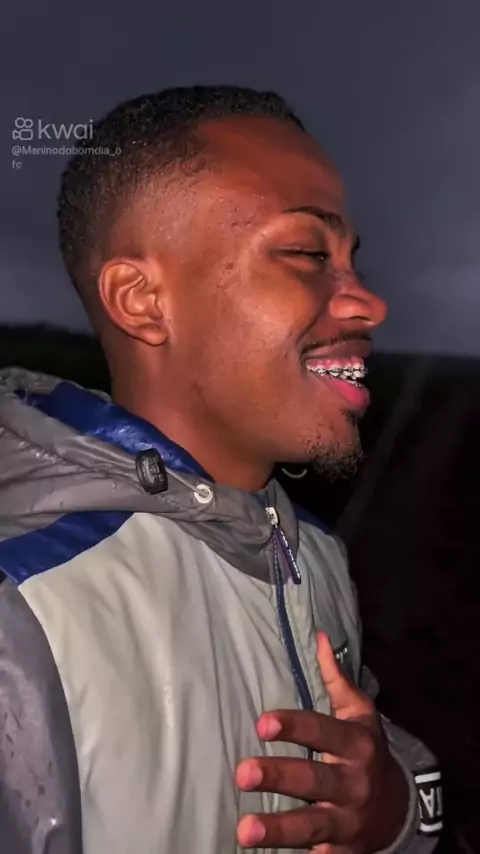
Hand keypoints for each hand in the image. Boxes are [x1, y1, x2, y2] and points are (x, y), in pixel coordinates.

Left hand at [235, 632, 408, 851]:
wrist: (401, 807)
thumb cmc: (367, 750)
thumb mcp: (359, 712)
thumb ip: (336, 677)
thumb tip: (319, 636)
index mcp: (357, 744)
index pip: (322, 731)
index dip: (294, 726)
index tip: (262, 723)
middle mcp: (353, 782)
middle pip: (314, 779)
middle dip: (279, 777)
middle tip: (242, 773)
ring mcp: (347, 820)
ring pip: (312, 824)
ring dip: (278, 830)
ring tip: (244, 830)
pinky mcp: (342, 851)